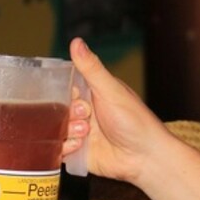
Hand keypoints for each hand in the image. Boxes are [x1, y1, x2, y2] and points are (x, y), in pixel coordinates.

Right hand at [63, 37, 170, 183]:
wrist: (144, 157)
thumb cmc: (135, 121)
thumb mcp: (111, 90)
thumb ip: (91, 68)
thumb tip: (76, 41)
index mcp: (91, 94)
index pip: (65, 87)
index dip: (65, 92)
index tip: (76, 96)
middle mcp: (83, 113)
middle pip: (57, 109)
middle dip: (67, 113)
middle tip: (85, 116)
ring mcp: (79, 133)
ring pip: (55, 128)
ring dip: (67, 130)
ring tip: (86, 133)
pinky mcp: (76, 153)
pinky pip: (58, 148)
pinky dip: (65, 147)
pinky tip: (80, 146)